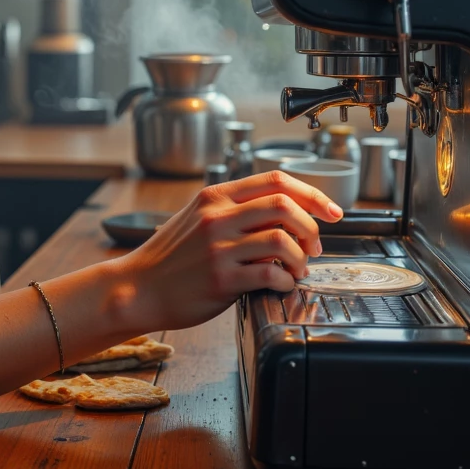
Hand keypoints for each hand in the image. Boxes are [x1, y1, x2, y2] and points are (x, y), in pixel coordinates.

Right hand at [122, 169, 342, 333]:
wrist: (137, 288)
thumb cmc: (171, 256)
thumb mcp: (197, 217)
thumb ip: (235, 209)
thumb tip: (285, 212)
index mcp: (216, 196)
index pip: (276, 180)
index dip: (312, 194)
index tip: (332, 211)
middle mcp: (217, 216)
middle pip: (284, 206)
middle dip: (312, 227)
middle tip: (314, 246)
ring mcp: (219, 248)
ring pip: (282, 241)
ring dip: (301, 258)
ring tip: (297, 269)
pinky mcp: (221, 279)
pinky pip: (270, 275)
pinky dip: (286, 281)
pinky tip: (281, 285)